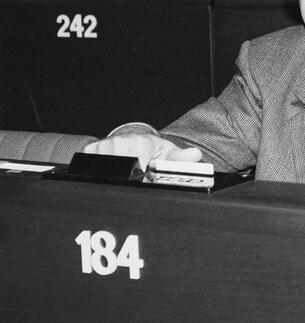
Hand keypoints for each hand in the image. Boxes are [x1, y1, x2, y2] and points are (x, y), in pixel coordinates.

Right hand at [83, 134, 201, 171]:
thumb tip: (195, 155)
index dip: (142, 181)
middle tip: (138, 180)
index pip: (137, 169)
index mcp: (140, 143)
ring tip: (129, 175)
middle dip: (129, 182)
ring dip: (117, 179)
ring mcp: (103, 147)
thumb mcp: (169, 153)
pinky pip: (92, 169)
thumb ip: (181, 158)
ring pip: (106, 174)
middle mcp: (120, 143)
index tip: (145, 183)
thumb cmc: (152, 148)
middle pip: (121, 174)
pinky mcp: (90, 151)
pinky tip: (114, 172)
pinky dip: (103, 176)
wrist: (135, 139)